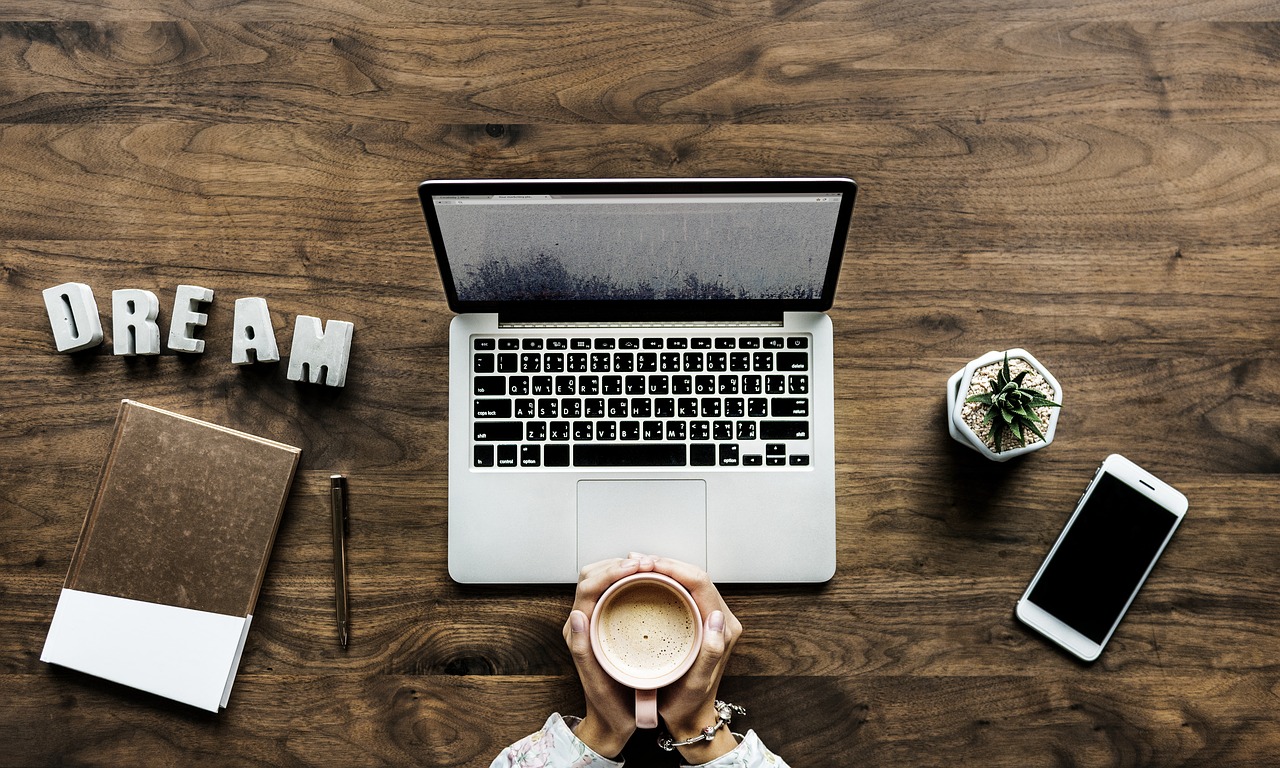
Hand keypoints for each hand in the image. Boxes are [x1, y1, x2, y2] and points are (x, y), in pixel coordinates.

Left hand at [563, 557, 642, 757]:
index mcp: (577, 631)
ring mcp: (593, 622)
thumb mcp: (597, 682)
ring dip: (624, 568)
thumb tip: (576, 614)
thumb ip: (582, 651)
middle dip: (619, 563)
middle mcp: (581, 622)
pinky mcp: (605, 624)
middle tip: (650, 563)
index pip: (589, 586)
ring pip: (603, 580)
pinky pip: (613, 591)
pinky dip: (629, 580)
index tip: (638, 568)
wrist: (610, 724)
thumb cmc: (608, 707)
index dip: (612, 571)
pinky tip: (649, 582)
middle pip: (593, 575)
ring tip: (652, 567)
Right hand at [632, 554, 743, 762]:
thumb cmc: (689, 704)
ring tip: (636, 566)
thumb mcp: (698, 683)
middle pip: (695, 576)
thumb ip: (712, 652)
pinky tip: (645, 580)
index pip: (701, 583)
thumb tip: (716, 616)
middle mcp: (721, 619)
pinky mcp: (701, 622)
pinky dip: (666, 580)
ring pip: (690, 581)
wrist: (690, 718)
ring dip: (665, 569)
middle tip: (635, 560)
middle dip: (666, 563)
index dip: (674, 567)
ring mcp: (711, 619)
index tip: (647, 564)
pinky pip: (684, 591)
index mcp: (723, 628)